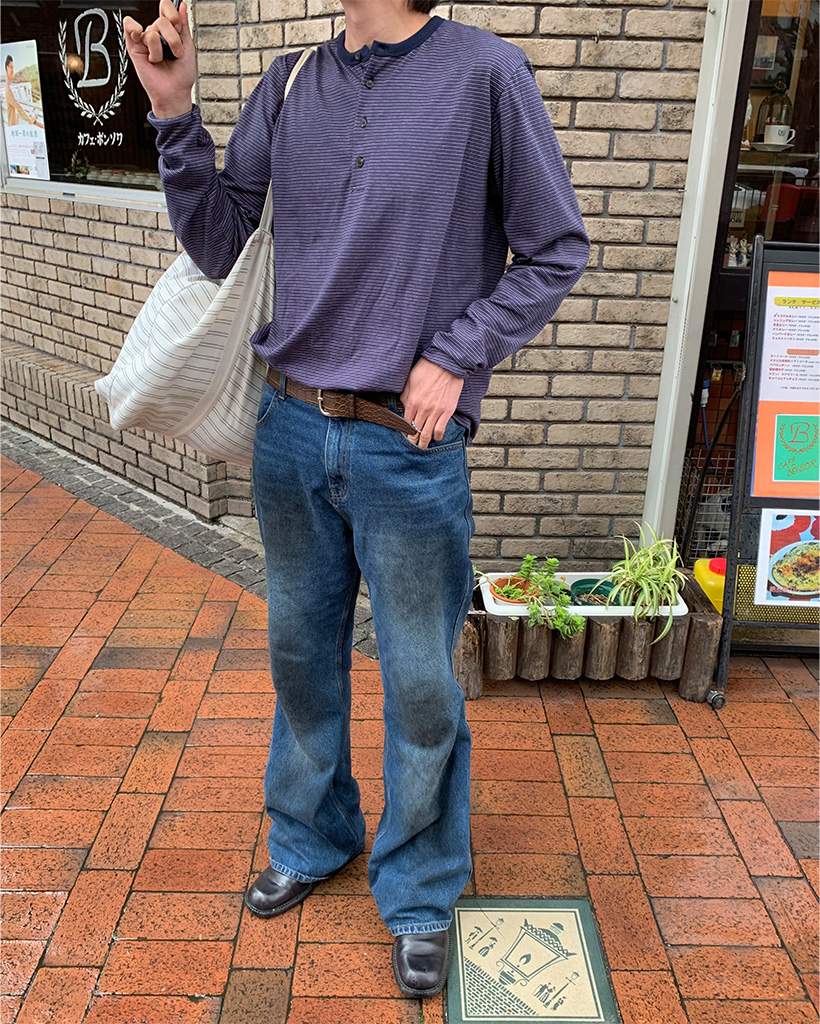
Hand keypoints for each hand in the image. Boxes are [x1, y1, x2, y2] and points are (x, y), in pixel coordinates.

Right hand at [123, 0, 195, 118]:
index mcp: (169, 31)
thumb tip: (181, 5)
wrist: (174, 93)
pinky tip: (141, 41)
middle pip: (162, 20)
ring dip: (161, 49)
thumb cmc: (182, 76)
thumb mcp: (188, 47)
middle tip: (175, 52)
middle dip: (173, 39)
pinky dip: (135, 31)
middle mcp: (156, 34)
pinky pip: (130, 27)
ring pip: (152, 30)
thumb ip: (184, 25)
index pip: (166, 8)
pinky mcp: (134, 47)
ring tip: (162, 59)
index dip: (173, 14)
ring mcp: (145, 40)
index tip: (179, 27)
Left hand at [400, 357, 463, 448]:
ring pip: (427, 433)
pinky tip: (435, 438)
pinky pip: (441, 429)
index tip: (404, 436)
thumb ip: (405, 395)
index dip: (404, 431)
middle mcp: (423, 409)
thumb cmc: (427, 369)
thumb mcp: (410, 380)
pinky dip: (437, 436)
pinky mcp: (447, 411)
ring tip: (422, 447)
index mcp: (412, 402)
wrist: (447, 363)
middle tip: (412, 445)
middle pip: (415, 430)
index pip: (405, 422)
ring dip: (424, 442)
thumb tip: (403, 406)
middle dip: (412, 440)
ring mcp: (436, 411)